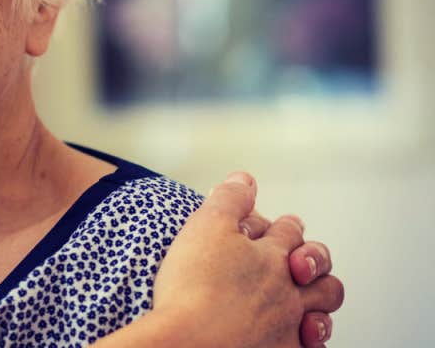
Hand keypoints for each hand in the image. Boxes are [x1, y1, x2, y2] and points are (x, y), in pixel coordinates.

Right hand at [151, 173, 344, 346]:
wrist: (188, 342)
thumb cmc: (194, 287)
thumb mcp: (205, 226)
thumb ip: (229, 199)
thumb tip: (246, 179)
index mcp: (272, 255)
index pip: (288, 230)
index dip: (285, 225)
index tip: (283, 224)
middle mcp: (288, 290)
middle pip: (317, 267)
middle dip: (314, 259)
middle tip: (300, 261)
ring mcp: (289, 325)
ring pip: (323, 309)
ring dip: (320, 301)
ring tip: (307, 302)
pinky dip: (310, 341)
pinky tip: (301, 338)